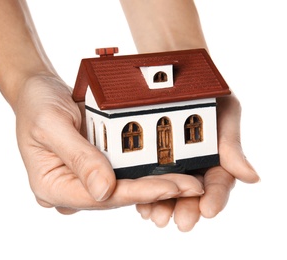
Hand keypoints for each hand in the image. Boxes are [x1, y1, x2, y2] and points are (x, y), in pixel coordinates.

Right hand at [14, 75, 204, 213]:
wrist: (36, 91)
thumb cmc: (37, 104)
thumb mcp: (52, 125)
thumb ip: (78, 157)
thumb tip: (105, 191)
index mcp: (51, 186)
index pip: (100, 196)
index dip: (137, 192)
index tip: (171, 187)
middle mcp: (67, 189)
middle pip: (115, 196)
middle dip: (154, 191)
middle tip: (193, 187)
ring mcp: (80, 181)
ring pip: (121, 188)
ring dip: (154, 185)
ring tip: (189, 181)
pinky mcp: (92, 169)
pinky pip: (120, 174)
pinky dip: (143, 172)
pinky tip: (168, 170)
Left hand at [135, 92, 259, 230]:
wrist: (176, 77)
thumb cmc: (208, 93)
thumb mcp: (225, 114)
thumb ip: (232, 146)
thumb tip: (253, 178)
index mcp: (216, 159)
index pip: (219, 183)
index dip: (215, 198)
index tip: (209, 211)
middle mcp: (194, 165)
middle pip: (192, 194)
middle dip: (187, 209)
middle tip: (181, 223)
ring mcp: (171, 164)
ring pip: (168, 191)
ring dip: (163, 206)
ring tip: (156, 217)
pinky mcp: (149, 160)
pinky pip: (148, 179)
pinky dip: (145, 193)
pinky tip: (140, 203)